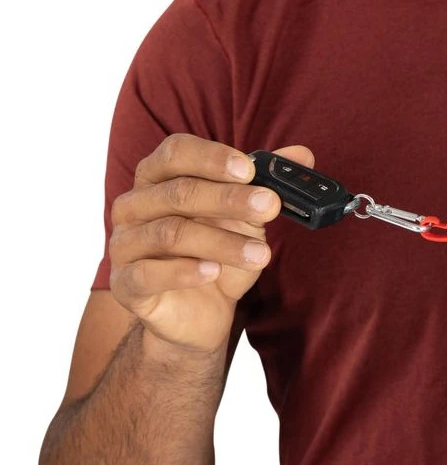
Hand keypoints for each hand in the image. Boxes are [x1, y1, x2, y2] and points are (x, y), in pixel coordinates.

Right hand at [108, 133, 314, 354]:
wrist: (202, 312)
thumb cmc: (219, 253)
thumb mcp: (249, 217)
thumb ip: (269, 183)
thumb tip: (302, 154)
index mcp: (159, 177)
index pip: (176, 152)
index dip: (212, 158)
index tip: (249, 170)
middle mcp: (135, 205)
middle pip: (179, 192)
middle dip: (229, 199)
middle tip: (271, 206)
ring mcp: (125, 244)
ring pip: (171, 233)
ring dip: (222, 242)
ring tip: (261, 254)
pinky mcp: (125, 284)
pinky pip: (148, 274)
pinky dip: (184, 271)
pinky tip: (213, 273)